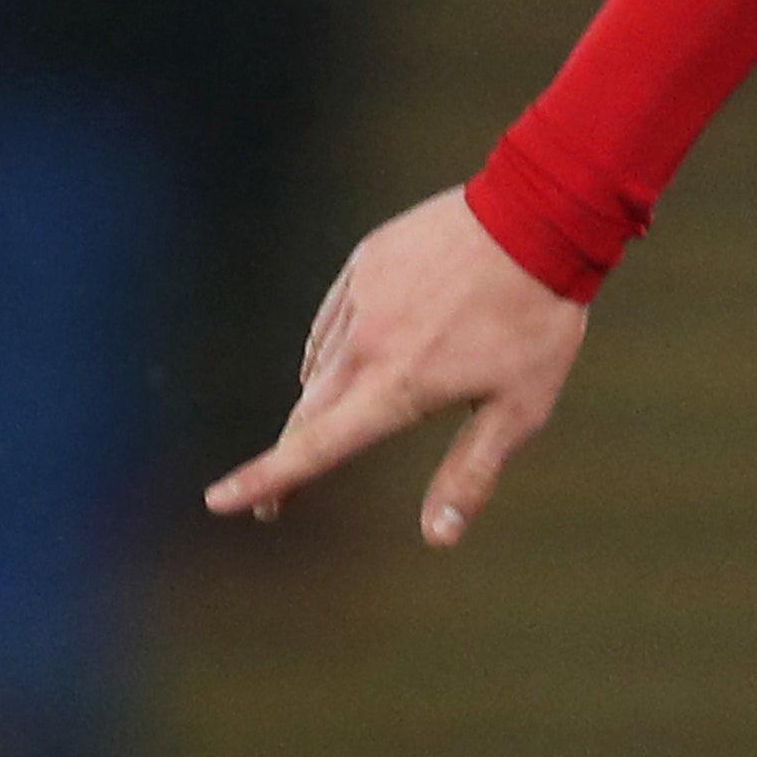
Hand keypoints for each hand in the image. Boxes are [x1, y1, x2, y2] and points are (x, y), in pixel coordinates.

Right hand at [201, 185, 591, 545]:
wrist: (536, 218)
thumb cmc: (537, 323)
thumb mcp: (520, 411)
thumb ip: (471, 475)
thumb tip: (438, 538)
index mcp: (398, 387)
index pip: (317, 446)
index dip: (267, 479)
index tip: (219, 502)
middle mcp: (365, 344)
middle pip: (308, 413)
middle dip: (290, 457)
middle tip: (280, 504)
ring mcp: (360, 298)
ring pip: (321, 365)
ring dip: (323, 400)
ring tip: (351, 415)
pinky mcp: (364, 264)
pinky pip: (334, 320)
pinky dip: (335, 348)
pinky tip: (355, 358)